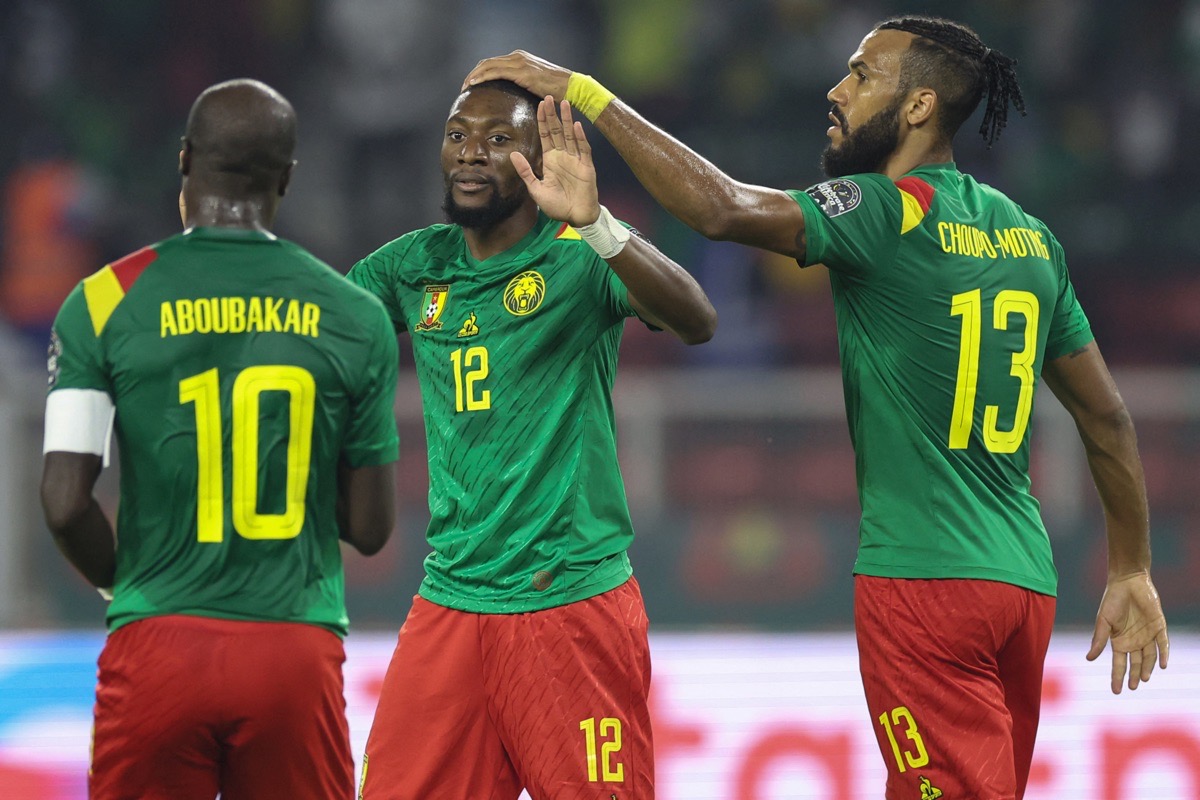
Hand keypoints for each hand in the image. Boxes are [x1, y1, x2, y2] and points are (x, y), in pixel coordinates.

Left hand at [463, 50, 572, 100]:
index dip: (480, 72)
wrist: (572, 88)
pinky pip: (495, 72)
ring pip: (488, 65)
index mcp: (520, 58)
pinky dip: (482, 77)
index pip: (494, 62)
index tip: (471, 84)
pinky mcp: (521, 72)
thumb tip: (512, 98)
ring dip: (473, 76)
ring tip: (465, 87)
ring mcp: (519, 62)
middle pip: (487, 62)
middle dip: (473, 74)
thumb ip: (522, 85)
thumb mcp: (536, 85)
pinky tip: (473, 85)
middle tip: (464, 86)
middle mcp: (518, 57)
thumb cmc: (557, 91)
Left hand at [511, 97, 600, 227]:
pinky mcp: (586, 167)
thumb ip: (526, 171)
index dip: (543, 121)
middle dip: (553, 114)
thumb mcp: (536, 189)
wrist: (575, 217)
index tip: (539, 105)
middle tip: (548, 97)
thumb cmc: (557, 205)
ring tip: (563, 103)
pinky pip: (583, 150)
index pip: (546, 136)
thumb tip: (513, 154)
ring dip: (567, 120)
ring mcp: (576, 160)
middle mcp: (563, 156)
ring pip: (570, 135)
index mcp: (551, 160)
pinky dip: (580, 138)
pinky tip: (576, 126)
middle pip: (557, 131)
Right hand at [1086, 571, 1168, 693]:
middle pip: (1135, 664)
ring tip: (1143, 678)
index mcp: (1119, 641)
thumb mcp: (1103, 621)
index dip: (1117, 677)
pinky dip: (1163, 654)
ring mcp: (1147, 635)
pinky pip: (1162, 643)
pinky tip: (1162, 665)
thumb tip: (1089, 658)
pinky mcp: (1159, 627)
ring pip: (1149, 657)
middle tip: (1132, 688)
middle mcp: (1134, 641)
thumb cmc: (1112, 600)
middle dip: (1133, 676)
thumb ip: (1099, 640)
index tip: (1116, 691)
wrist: (1128, 582)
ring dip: (1147, 668)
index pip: (1119, 664)